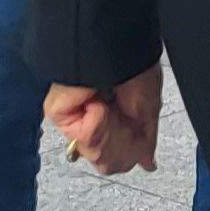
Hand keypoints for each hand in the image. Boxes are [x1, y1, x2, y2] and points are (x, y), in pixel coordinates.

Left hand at [45, 67, 164, 173]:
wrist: (118, 48)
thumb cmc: (135, 66)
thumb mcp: (149, 108)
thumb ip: (146, 140)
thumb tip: (149, 162)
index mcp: (112, 118)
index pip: (118, 157)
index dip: (131, 152)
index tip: (138, 135)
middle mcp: (91, 120)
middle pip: (107, 160)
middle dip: (122, 143)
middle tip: (124, 116)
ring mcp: (75, 119)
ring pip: (95, 152)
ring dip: (111, 131)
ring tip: (113, 107)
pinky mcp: (60, 114)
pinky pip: (84, 138)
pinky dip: (99, 122)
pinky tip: (100, 104)